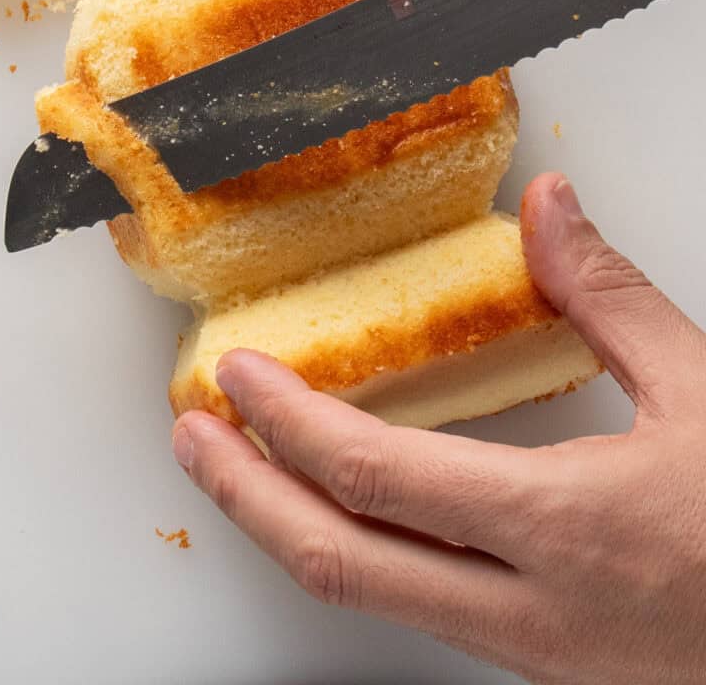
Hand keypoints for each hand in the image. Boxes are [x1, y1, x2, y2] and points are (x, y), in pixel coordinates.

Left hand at [173, 174, 705, 684]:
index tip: (237, 376)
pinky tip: (339, 507)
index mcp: (566, 526)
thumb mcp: (705, 390)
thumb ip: (610, 295)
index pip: (376, 477)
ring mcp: (529, 652)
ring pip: (368, 597)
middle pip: (339, 561)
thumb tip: (550, 207)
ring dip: (287, 528)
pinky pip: (412, 607)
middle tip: (191, 438)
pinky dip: (350, 550)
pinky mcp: (537, 661)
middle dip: (246, 497)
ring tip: (239, 469)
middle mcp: (530, 609)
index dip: (289, 424)